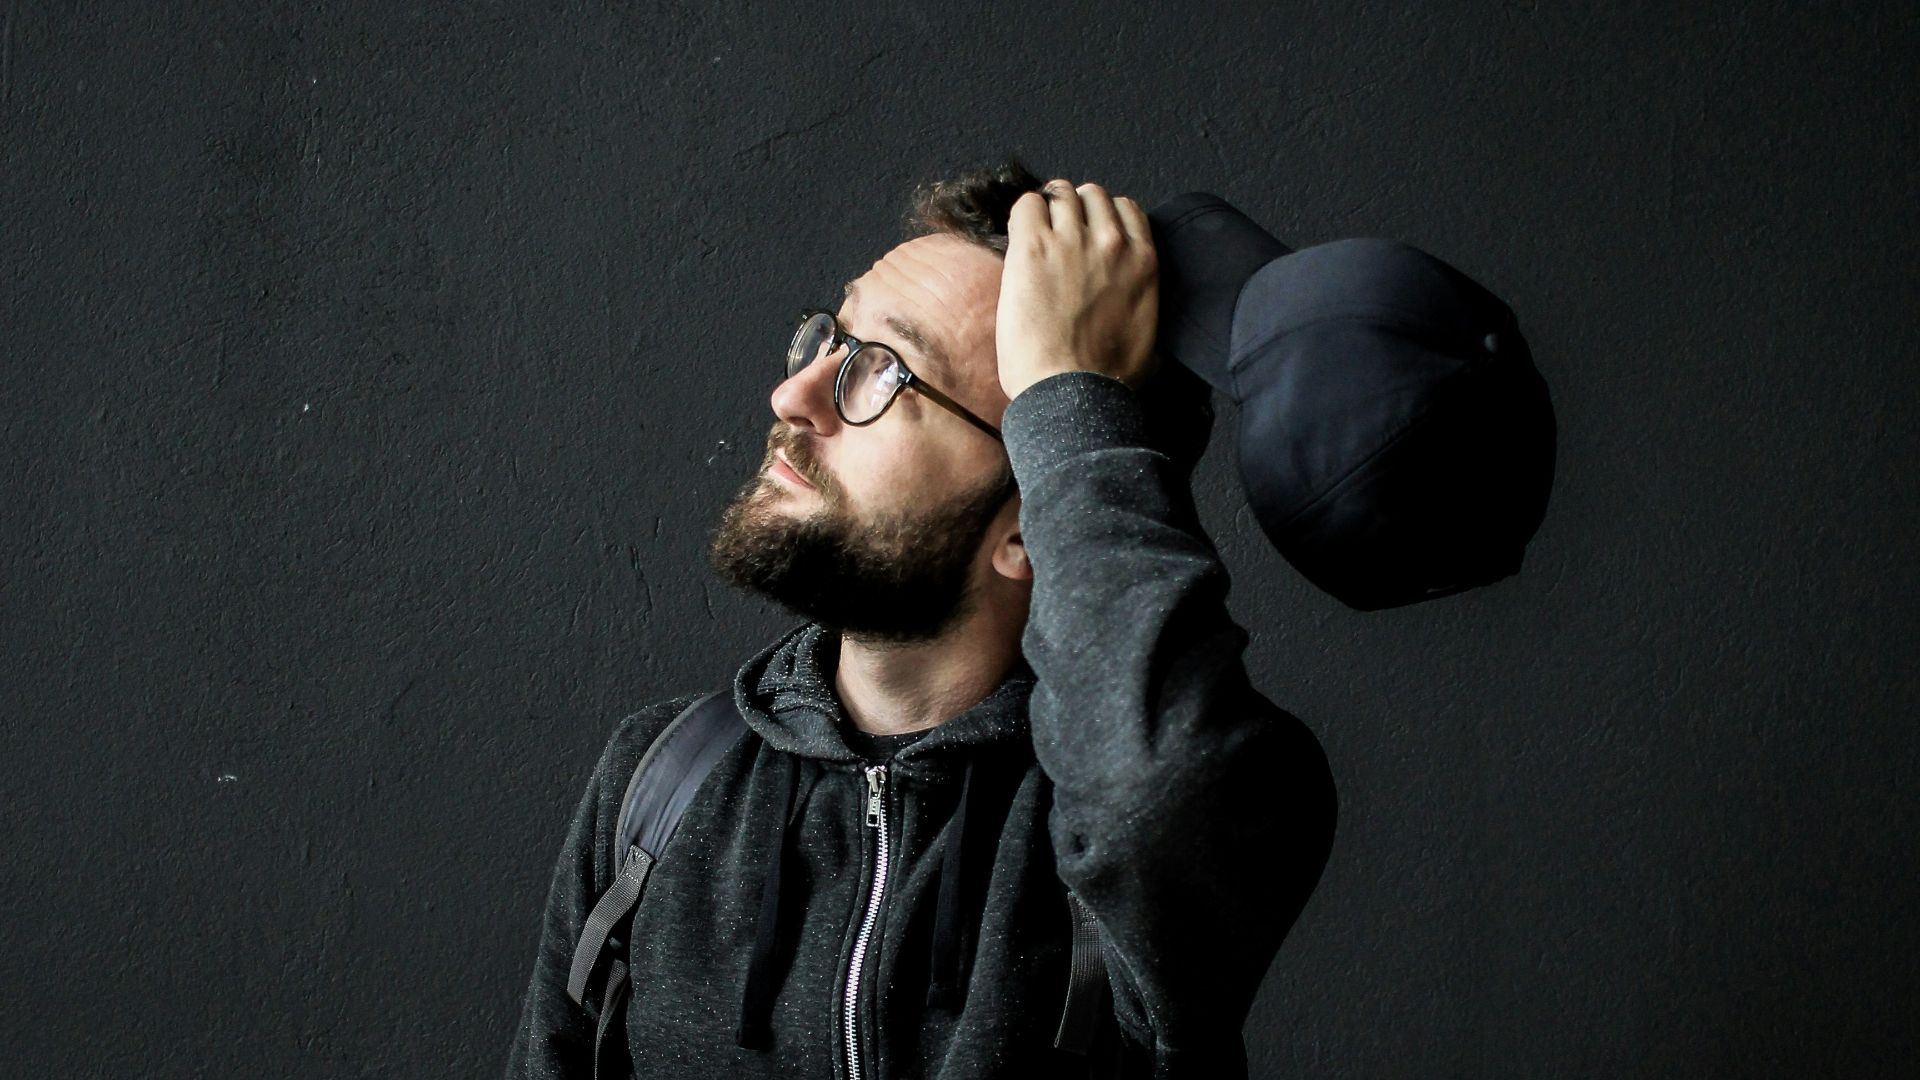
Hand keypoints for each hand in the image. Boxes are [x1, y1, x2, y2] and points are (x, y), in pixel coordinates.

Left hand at [995, 178, 1160, 400]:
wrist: (1072, 391)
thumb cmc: (1109, 378)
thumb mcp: (1152, 338)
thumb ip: (1146, 306)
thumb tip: (1140, 310)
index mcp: (1143, 260)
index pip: (1126, 208)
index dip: (1103, 217)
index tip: (1089, 233)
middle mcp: (1111, 241)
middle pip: (1092, 195)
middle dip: (1075, 209)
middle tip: (1058, 235)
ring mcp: (1072, 240)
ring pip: (1060, 193)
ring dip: (1048, 210)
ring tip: (1036, 237)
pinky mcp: (1034, 247)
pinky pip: (1027, 204)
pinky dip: (1023, 215)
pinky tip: (1020, 240)